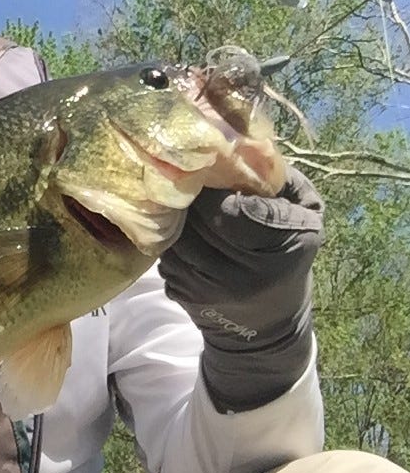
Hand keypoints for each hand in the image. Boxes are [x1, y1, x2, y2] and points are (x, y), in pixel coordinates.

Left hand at [159, 166, 323, 411]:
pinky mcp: (184, 295)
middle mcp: (245, 275)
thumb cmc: (289, 258)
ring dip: (178, 216)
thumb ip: (284, 181)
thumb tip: (247, 144)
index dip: (218, 185)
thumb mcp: (308, 218)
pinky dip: (170, 240)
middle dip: (193, 194)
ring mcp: (210, 288)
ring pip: (176, 234)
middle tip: (193, 179)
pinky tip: (184, 236)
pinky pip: (165, 253)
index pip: (233, 209)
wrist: (266, 328)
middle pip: (198, 218)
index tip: (216, 173)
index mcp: (284, 248)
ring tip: (186, 205)